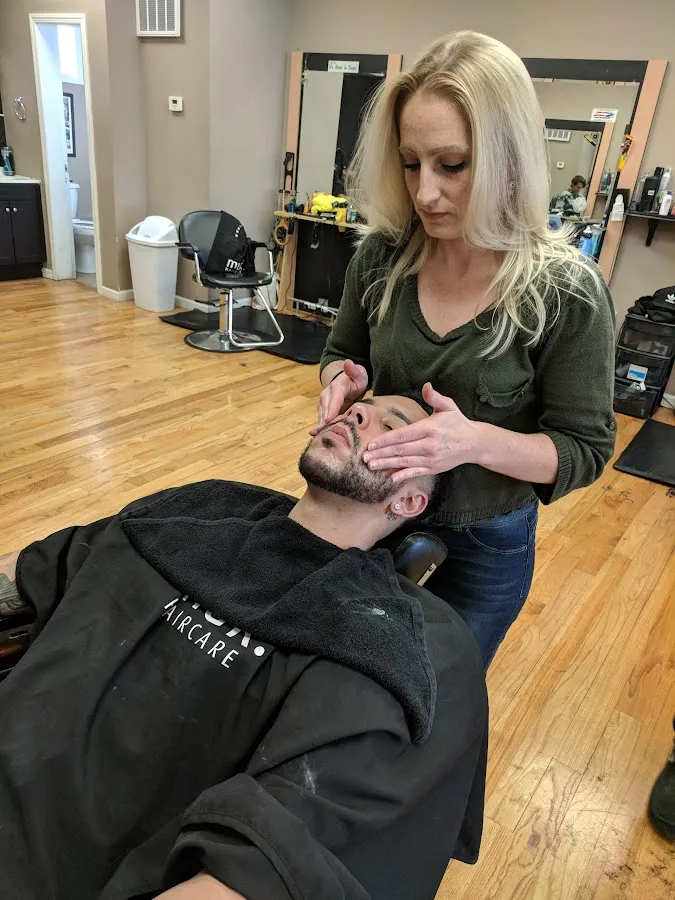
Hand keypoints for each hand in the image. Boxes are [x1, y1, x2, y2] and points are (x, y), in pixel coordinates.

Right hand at [310, 360, 368, 435]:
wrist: (348, 380)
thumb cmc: (356, 378)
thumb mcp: (358, 373)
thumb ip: (354, 370)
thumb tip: (348, 363)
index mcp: (337, 387)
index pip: (334, 399)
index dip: (331, 410)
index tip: (328, 420)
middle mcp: (326, 395)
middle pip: (325, 410)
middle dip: (325, 423)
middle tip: (326, 436)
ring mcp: (323, 404)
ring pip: (322, 417)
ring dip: (322, 427)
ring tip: (322, 440)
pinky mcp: (323, 411)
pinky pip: (322, 420)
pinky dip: (320, 429)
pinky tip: (318, 438)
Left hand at [362, 383, 481, 483]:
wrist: (474, 443)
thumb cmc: (458, 423)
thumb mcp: (448, 406)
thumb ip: (435, 397)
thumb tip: (426, 386)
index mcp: (429, 428)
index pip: (402, 435)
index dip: (385, 440)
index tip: (371, 443)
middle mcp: (429, 445)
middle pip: (400, 450)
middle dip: (380, 454)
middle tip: (364, 457)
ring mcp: (431, 459)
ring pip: (405, 462)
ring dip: (386, 464)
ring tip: (371, 465)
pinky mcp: (434, 468)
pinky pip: (416, 472)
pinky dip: (403, 475)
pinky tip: (391, 478)